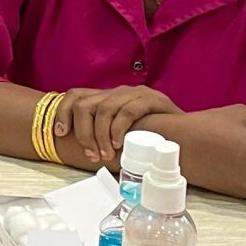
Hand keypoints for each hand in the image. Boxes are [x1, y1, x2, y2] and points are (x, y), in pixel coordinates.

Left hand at [59, 85, 173, 168]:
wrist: (184, 134)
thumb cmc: (149, 137)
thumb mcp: (119, 134)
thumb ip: (101, 134)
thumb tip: (76, 148)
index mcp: (107, 97)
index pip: (76, 95)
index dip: (63, 112)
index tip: (61, 133)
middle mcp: (118, 91)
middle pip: (86, 104)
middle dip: (83, 132)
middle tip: (92, 154)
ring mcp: (135, 93)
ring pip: (104, 108)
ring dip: (101, 135)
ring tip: (106, 154)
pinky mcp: (152, 99)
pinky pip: (128, 111)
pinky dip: (119, 128)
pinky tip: (119, 143)